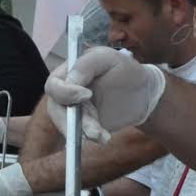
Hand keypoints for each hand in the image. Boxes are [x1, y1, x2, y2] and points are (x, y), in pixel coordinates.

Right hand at [44, 48, 166, 143]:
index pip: (54, 85)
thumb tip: (70, 81)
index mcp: (68, 72)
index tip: (87, 95)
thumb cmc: (124, 70)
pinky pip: (80, 134)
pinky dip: (91, 137)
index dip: (65, 92)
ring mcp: (74, 111)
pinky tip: (105, 137)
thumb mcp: (108, 58)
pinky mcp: (83, 125)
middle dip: (71, 120)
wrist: (141, 93)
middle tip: (91, 125)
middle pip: (55, 109)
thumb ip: (86, 64)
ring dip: (83, 131)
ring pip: (67, 124)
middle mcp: (66, 92)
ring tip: (103, 136)